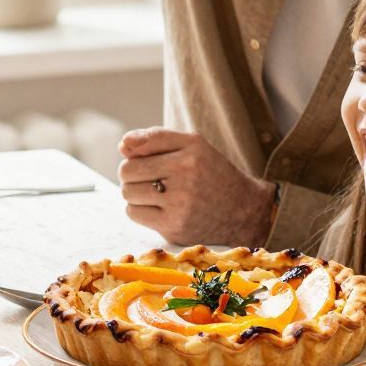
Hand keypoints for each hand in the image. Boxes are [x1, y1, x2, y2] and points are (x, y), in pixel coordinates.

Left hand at [119, 128, 276, 246]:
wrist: (243, 211)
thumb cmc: (212, 173)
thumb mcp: (193, 145)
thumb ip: (156, 138)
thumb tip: (122, 145)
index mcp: (190, 151)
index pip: (137, 149)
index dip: (134, 155)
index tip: (143, 161)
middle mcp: (186, 176)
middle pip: (127, 172)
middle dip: (132, 174)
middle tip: (149, 179)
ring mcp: (179, 205)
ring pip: (128, 193)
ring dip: (135, 193)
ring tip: (155, 193)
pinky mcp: (174, 227)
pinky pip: (134, 213)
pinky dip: (139, 210)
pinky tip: (158, 208)